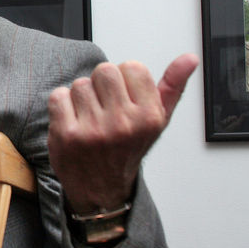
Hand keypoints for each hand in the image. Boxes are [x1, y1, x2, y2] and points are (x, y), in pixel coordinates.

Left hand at [47, 53, 198, 212]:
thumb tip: (190, 59)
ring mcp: (92, 130)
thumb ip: (172, 86)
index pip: (132, 67)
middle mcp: (122, 124)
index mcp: (148, 117)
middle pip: (104, 70)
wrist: (101, 189)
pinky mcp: (66, 135)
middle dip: (102, 85)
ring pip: (80, 83)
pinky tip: (74, 121)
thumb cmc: (128, 149)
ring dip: (82, 97)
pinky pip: (58, 96)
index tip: (125, 98)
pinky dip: (63, 105)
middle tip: (105, 107)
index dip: (126, 79)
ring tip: (90, 118)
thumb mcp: (157, 120)